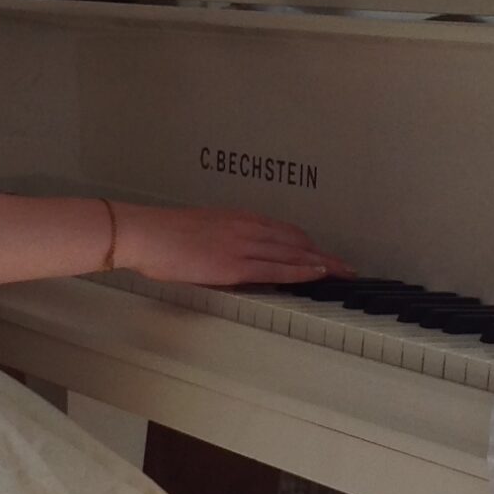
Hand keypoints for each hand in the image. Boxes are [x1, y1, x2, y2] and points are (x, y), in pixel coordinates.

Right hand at [112, 202, 351, 287]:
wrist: (147, 234)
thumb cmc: (165, 236)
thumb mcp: (203, 232)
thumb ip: (226, 241)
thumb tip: (237, 257)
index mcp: (240, 219)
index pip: (285, 231)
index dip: (309, 245)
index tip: (325, 254)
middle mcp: (248, 228)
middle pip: (298, 241)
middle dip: (324, 255)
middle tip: (346, 267)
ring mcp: (244, 246)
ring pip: (294, 254)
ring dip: (322, 264)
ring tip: (344, 273)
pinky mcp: (236, 265)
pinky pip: (277, 269)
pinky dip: (302, 271)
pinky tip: (319, 274)